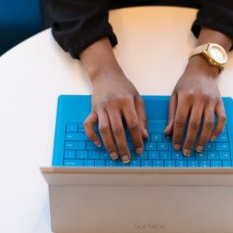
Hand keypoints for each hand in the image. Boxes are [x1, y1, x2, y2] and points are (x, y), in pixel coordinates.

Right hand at [80, 38, 147, 163]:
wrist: (106, 74)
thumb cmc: (124, 87)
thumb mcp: (137, 98)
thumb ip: (142, 117)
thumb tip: (144, 136)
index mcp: (127, 101)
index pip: (133, 124)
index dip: (137, 139)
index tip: (139, 150)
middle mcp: (113, 105)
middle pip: (118, 130)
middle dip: (123, 146)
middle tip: (127, 159)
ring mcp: (101, 107)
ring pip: (103, 129)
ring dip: (109, 145)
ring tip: (114, 156)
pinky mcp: (92, 109)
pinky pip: (88, 124)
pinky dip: (91, 135)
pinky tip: (98, 144)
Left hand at [165, 55, 225, 155]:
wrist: (202, 70)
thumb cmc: (186, 83)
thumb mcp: (174, 95)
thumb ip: (171, 114)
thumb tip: (168, 133)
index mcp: (185, 97)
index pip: (180, 120)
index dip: (177, 135)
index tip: (175, 146)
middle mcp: (199, 99)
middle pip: (194, 124)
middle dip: (189, 140)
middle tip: (187, 152)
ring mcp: (211, 101)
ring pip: (208, 123)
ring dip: (204, 138)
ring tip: (199, 148)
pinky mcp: (220, 102)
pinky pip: (221, 118)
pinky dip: (218, 129)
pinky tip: (212, 138)